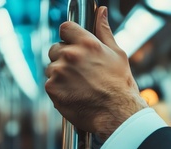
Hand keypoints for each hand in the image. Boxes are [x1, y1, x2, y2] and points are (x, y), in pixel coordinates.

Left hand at [45, 6, 147, 140]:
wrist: (117, 114)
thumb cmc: (120, 86)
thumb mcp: (117, 54)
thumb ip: (104, 31)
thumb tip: (101, 12)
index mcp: (86, 43)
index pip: (65, 28)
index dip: (69, 37)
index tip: (73, 46)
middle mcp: (70, 54)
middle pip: (55, 49)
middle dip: (64, 58)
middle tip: (79, 73)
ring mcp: (59, 72)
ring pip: (52, 68)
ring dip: (60, 75)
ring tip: (78, 86)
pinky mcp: (52, 88)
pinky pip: (50, 84)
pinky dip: (58, 90)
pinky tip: (73, 95)